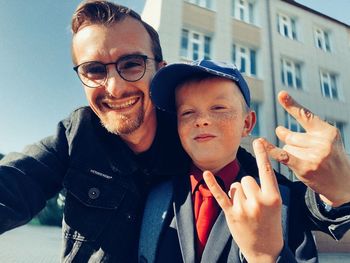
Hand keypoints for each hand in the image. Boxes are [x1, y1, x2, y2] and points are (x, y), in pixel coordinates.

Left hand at [203, 139, 282, 262]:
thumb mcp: (275, 205)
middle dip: (246, 187)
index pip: (267, 171)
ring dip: (237, 194)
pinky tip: (206, 174)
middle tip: (252, 204)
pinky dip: (212, 184)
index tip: (259, 141)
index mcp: (273, 198)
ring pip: (234, 185)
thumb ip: (265, 188)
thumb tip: (249, 173)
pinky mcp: (231, 214)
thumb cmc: (271, 224)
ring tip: (245, 209)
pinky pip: (220, 194)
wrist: (266, 251)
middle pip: (246, 178)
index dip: (262, 155)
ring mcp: (244, 208)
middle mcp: (259, 201)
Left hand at [263, 90, 349, 206]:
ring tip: (307, 162)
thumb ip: (302, 133)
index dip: (292, 105)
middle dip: (292, 144)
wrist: (343, 184)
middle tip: (307, 153)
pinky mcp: (306, 168)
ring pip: (287, 147)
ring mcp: (315, 155)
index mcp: (327, 131)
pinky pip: (283, 155)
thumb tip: (278, 129)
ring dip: (291, 154)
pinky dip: (271, 150)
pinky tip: (261, 143)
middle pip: (290, 136)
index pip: (305, 116)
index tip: (281, 94)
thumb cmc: (330, 159)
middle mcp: (323, 142)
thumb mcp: (323, 141)